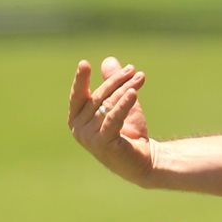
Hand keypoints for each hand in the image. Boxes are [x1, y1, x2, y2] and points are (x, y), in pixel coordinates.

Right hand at [67, 56, 152, 185]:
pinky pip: (113, 118)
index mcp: (77, 118)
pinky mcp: (103, 143)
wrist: (144, 160)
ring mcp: (89, 138)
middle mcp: (79, 129)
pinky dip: (124, 104)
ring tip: (140, 77)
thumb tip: (108, 60)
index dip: (80, 80)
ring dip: (126, 89)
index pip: (78, 95)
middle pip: (98, 97)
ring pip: (108, 105)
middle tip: (133, 70)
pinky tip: (133, 92)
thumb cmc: (129, 131)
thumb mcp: (120, 103)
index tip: (84, 64)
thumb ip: (112, 84)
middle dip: (116, 81)